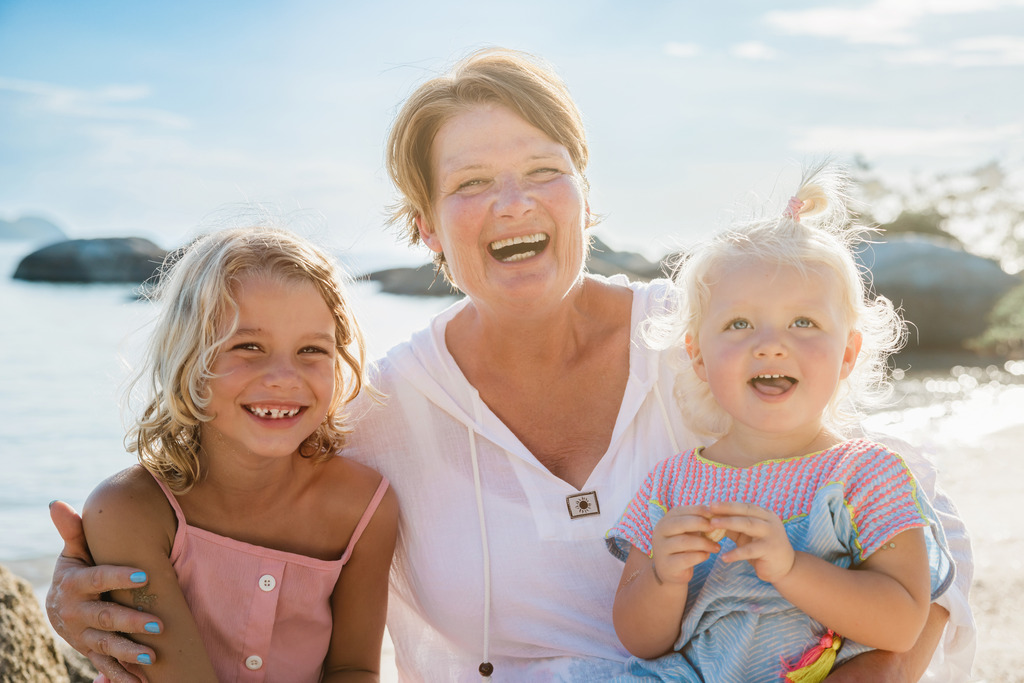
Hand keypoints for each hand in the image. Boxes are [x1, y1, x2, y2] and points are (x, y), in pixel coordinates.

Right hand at [46, 500, 159, 681]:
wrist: (58, 607)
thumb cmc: (77, 571)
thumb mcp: (73, 552)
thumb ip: (73, 531)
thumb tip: (56, 503)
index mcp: (75, 584)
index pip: (98, 579)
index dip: (119, 577)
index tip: (144, 575)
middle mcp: (78, 613)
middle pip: (105, 618)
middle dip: (130, 622)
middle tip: (158, 625)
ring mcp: (83, 635)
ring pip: (106, 645)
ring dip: (128, 653)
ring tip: (152, 657)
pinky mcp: (90, 651)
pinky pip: (105, 665)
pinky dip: (121, 676)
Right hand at [651, 505, 720, 584]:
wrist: (669, 571)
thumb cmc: (682, 547)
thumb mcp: (688, 533)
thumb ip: (697, 524)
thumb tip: (716, 514)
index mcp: (665, 521)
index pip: (680, 511)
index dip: (698, 510)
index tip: (714, 513)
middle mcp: (660, 533)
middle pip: (680, 524)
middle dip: (700, 523)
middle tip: (715, 527)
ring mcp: (661, 549)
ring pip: (684, 541)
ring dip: (704, 543)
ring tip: (716, 547)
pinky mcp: (668, 565)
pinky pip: (686, 558)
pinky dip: (700, 556)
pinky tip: (707, 555)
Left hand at [709, 501, 794, 582]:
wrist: (785, 567)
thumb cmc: (761, 548)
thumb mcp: (746, 535)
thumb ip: (733, 526)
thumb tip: (711, 518)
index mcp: (764, 514)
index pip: (744, 506)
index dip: (727, 505)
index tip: (709, 504)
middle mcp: (769, 521)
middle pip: (745, 512)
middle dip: (726, 509)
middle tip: (709, 508)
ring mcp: (772, 534)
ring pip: (748, 525)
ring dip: (728, 523)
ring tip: (712, 525)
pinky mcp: (770, 550)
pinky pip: (750, 550)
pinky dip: (736, 553)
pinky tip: (724, 557)